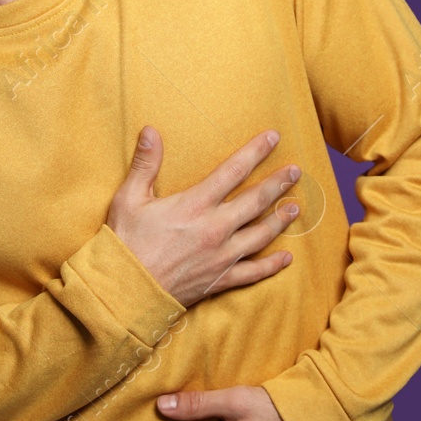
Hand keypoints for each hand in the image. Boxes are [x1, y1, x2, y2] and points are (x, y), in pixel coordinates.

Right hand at [106, 127, 301, 307]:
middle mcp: (215, 229)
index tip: (273, 137)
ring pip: (260, 235)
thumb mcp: (129, 198)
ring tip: (296, 208)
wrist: (124, 290)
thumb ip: (145, 163)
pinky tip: (286, 257)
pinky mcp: (220, 280)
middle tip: (296, 171)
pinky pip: (253, 272)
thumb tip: (151, 130)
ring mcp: (221, 256)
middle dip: (278, 183)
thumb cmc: (126, 242)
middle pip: (256, 201)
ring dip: (280, 220)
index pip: (233, 171)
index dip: (255, 152)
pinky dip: (272, 265)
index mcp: (195, 205)